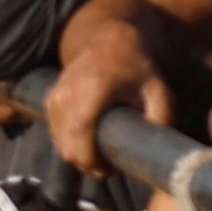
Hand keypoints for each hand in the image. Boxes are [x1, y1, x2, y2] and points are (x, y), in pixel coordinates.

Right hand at [39, 0, 176, 177]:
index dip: (92, 161)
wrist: (107, 40)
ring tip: (103, 154)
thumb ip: (162, 117)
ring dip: (80, 156)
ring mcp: (54, 98)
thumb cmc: (136, 67)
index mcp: (94, 88)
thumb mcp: (158, 89)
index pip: (80, 135)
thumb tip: (158, 150)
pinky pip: (57, 136)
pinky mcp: (49, 102)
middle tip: (112, 166)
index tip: (113, 169)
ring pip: (61, 145)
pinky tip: (91, 142)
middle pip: (68, 148)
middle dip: (89, 165)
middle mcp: (67, 94)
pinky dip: (72, 145)